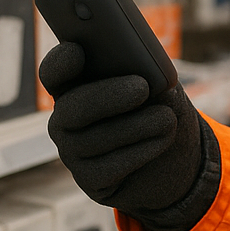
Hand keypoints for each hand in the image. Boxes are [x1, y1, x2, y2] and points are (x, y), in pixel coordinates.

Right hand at [39, 42, 209, 220]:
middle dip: (106, 96)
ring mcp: (73, 151)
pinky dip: (140, 152)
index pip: (54, 72)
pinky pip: (108, 168)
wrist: (175, 157)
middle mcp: (66, 119)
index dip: (60, 62)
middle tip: (142, 88)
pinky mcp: (89, 179)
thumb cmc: (160, 108)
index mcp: (76, 84)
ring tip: (168, 119)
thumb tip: (146, 77)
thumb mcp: (159, 84)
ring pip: (92, 140)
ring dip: (135, 127)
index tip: (77, 50)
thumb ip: (145, 73)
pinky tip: (162, 140)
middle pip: (71, 107)